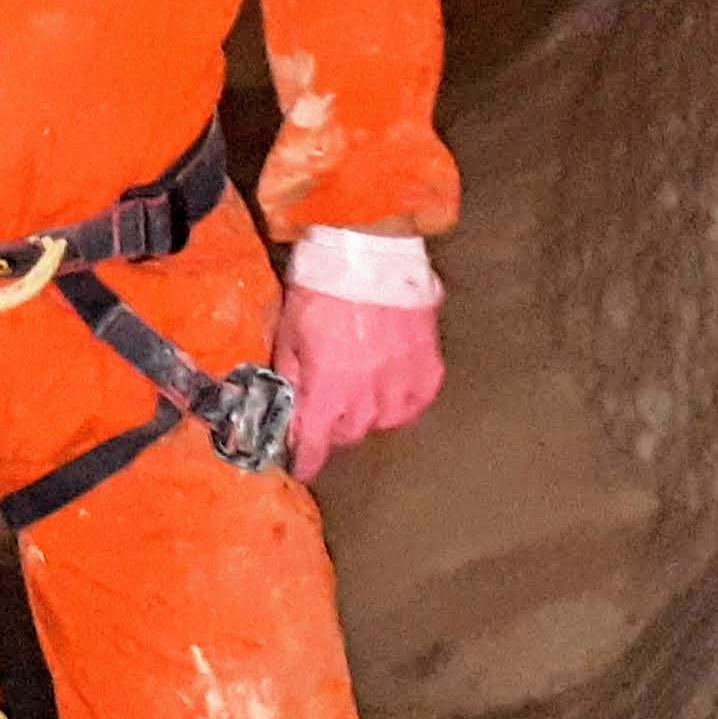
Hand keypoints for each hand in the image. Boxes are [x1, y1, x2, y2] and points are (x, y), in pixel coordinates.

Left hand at [274, 286, 442, 480]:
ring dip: (368, 413)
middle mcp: (368, 396)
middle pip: (349, 433)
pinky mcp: (429, 368)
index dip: (307, 461)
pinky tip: (391, 387)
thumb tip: (289, 410)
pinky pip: (416, 403)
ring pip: (382, 422)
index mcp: (328, 389)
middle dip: (333, 424)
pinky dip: (402, 402)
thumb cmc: (321, 288)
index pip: (316, 444)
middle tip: (327, 404)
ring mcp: (402, 383)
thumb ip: (289, 377)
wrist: (369, 251)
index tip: (303, 467)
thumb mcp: (288, 332)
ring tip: (360, 391)